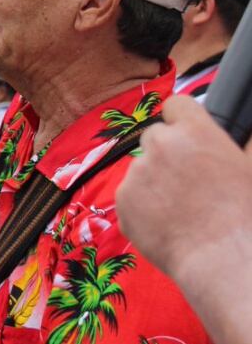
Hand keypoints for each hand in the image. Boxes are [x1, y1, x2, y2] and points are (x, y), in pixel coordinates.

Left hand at [116, 96, 251, 283]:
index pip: (176, 104)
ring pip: (142, 168)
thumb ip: (226, 145)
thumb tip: (225, 138)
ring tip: (180, 209)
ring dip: (153, 181)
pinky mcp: (122, 198)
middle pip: (155, 136)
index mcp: (195, 131)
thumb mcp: (246, 167)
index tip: (184, 132)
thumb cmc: (242, 215)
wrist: (222, 256)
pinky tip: (166, 223)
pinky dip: (142, 206)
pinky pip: (130, 195)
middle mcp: (161, 144)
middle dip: (166, 153)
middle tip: (186, 180)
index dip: (181, 119)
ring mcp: (137, 172)